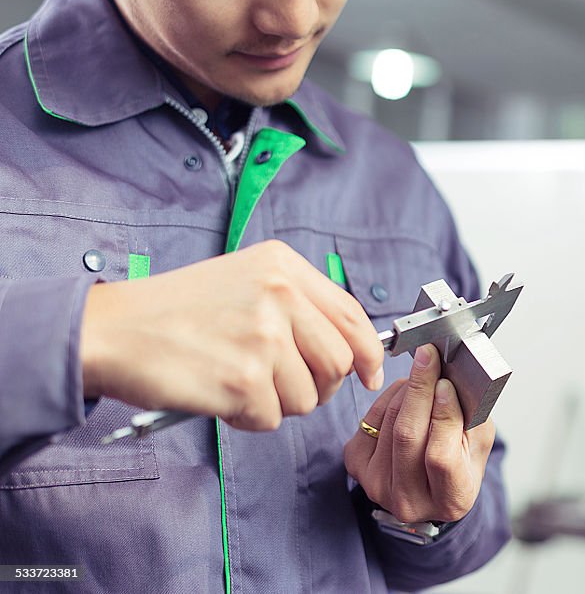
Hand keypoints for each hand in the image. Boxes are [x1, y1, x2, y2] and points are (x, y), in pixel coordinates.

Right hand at [79, 239, 383, 430]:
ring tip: (236, 380)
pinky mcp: (244, 379)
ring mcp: (264, 337)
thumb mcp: (245, 281)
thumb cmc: (176, 311)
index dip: (369, 352)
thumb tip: (352, 351)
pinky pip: (270, 418)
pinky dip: (246, 417)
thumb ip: (298, 305)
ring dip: (276, 402)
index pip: (352, 315)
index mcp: (284, 266)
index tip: (371, 374)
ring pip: (307, 397)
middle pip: (339, 362)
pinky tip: (218, 392)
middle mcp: (280, 295)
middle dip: (319, 386)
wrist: (113, 330)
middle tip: (283, 386)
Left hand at [344, 344, 495, 523]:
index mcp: (451, 500)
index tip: (446, 384)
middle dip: (420, 389)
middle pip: (407, 435)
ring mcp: (377, 485)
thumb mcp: (478, 445)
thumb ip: (469, 417)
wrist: (428, 488)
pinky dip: (390, 396)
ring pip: (389, 421)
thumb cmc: (458, 464)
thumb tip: (447, 381)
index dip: (443, 416)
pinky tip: (406, 392)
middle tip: (429, 357)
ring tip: (424, 373)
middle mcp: (409, 501)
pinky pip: (371, 418)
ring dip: (407, 388)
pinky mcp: (356, 466)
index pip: (441, 457)